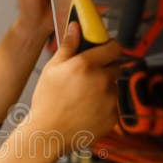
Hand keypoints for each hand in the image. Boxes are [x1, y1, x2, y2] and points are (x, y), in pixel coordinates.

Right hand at [28, 22, 119, 153]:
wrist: (49, 134)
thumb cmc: (47, 102)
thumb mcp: (52, 69)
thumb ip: (68, 46)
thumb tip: (75, 28)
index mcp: (87, 65)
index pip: (113, 47)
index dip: (109, 47)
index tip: (105, 50)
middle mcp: (102, 81)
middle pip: (115, 67)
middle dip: (104, 69)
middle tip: (86, 77)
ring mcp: (109, 101)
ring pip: (113, 88)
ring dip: (103, 89)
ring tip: (82, 98)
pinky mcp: (112, 117)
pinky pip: (112, 106)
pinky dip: (103, 107)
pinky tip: (85, 111)